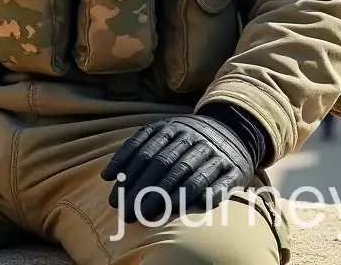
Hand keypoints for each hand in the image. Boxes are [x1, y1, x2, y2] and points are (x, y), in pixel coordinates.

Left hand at [101, 114, 255, 223]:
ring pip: (186, 174)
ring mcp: (214, 152)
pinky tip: (179, 208)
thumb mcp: (163, 132)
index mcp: (173, 126)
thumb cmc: (188, 138)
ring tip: (146, 214)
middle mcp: (193, 137)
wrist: (234, 130)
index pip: (146, 150)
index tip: (114, 198)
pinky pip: (214, 185)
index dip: (128, 174)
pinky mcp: (233, 170)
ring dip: (164, 196)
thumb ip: (136, 149)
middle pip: (163, 164)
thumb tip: (106, 175)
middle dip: (142, 190)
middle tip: (126, 212)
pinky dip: (197, 196)